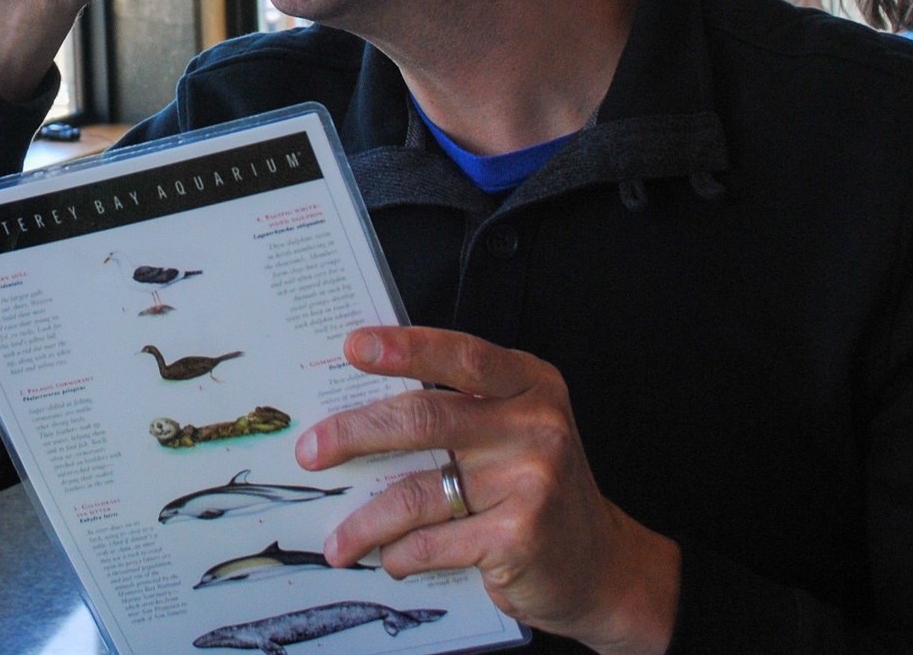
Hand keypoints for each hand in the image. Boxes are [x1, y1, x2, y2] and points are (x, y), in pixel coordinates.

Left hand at [297, 326, 679, 654]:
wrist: (601, 567)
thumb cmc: (534, 487)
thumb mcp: (513, 429)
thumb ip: (455, 408)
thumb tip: (355, 404)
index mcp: (529, 384)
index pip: (460, 355)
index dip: (404, 349)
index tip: (354, 347)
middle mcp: (535, 425)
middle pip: (424, 418)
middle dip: (355, 434)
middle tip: (311, 449)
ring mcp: (531, 481)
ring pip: (419, 491)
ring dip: (366, 518)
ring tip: (338, 539)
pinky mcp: (521, 536)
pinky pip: (436, 541)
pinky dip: (401, 553)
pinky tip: (389, 558)